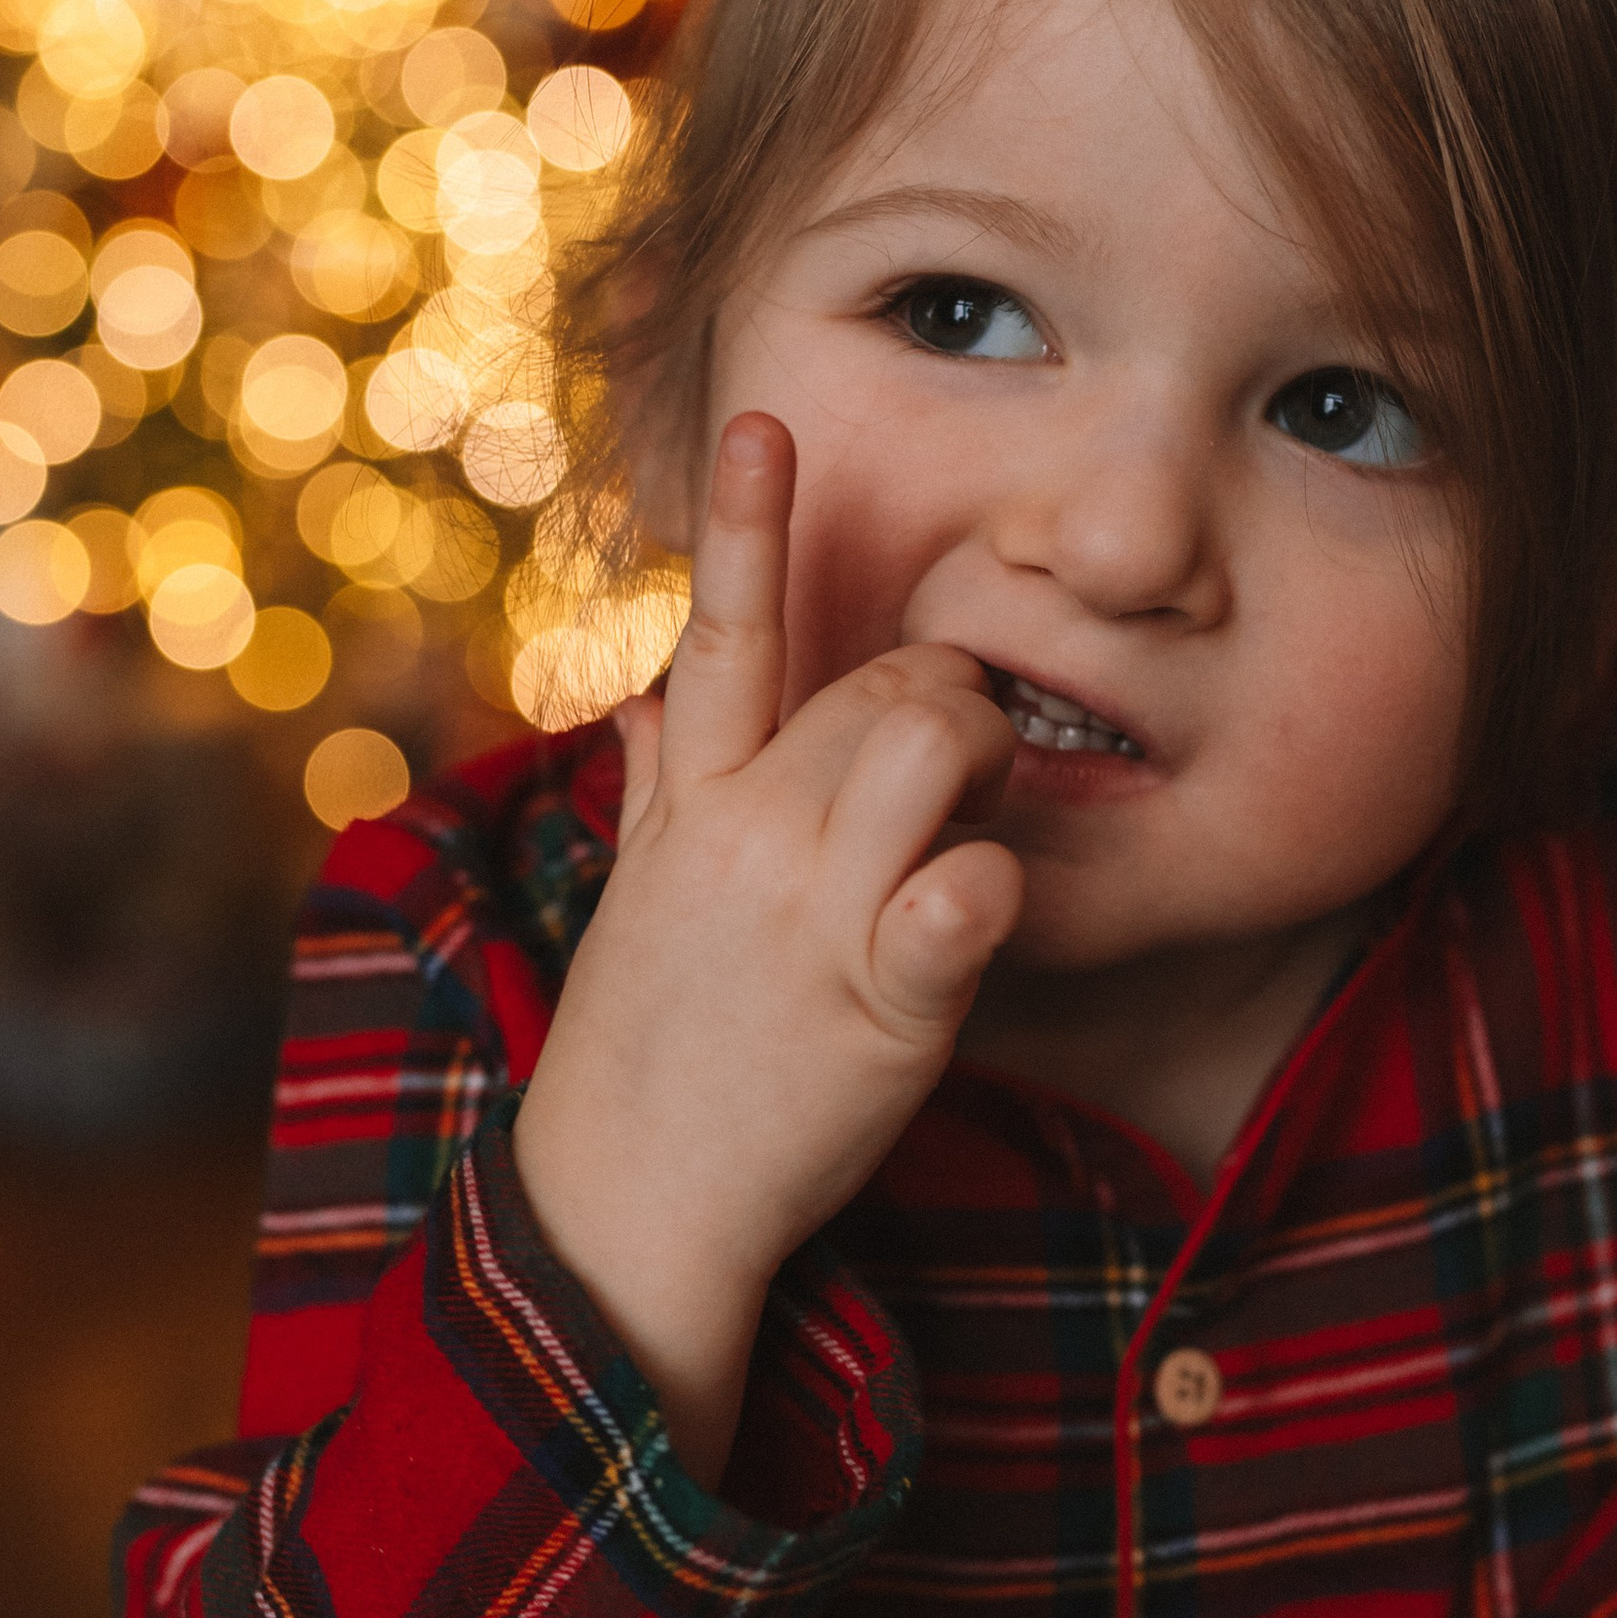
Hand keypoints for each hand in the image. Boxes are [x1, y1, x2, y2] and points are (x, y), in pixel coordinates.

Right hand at [512, 413, 1022, 1481]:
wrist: (627, 1197)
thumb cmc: (659, 1039)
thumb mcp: (645, 896)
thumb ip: (658, 785)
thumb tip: (643, 703)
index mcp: (698, 799)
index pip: (727, 632)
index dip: (748, 522)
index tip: (764, 420)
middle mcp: (751, 835)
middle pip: (893, 683)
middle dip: (957, 702)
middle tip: (963, 776)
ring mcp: (814, 913)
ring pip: (936, 743)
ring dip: (988, 764)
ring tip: (973, 828)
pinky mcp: (882, 1002)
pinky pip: (964, 895)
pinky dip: (987, 887)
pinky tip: (970, 908)